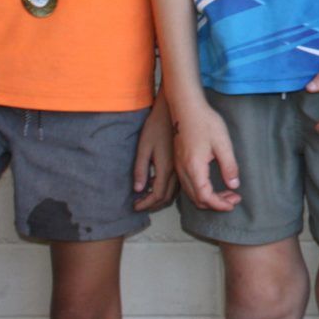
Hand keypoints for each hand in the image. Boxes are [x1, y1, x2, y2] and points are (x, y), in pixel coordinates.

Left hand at [132, 95, 178, 211]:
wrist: (175, 112)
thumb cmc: (156, 126)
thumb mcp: (144, 147)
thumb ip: (140, 169)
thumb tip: (138, 189)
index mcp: (166, 168)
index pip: (157, 195)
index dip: (146, 204)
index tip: (135, 207)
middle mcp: (177, 171)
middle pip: (166, 197)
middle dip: (152, 205)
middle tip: (139, 205)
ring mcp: (182, 167)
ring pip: (173, 192)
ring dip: (160, 198)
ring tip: (146, 198)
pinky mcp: (183, 162)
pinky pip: (177, 183)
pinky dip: (166, 190)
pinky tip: (157, 185)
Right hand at [172, 101, 240, 211]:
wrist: (187, 108)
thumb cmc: (205, 122)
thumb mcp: (223, 144)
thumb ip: (229, 166)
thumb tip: (234, 185)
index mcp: (194, 168)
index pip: (205, 197)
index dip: (220, 204)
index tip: (234, 203)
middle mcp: (183, 171)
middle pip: (197, 199)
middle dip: (216, 204)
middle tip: (234, 198)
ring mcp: (179, 167)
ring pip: (191, 193)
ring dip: (208, 198)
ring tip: (227, 193)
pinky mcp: (178, 162)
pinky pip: (188, 185)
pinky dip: (200, 191)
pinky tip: (213, 184)